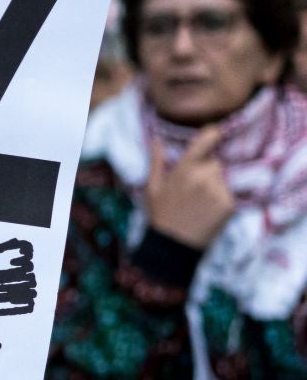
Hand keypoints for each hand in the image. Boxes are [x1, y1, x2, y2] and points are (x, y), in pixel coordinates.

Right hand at [146, 128, 236, 248]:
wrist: (173, 245)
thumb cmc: (160, 215)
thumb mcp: (152, 188)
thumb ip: (157, 161)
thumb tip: (156, 139)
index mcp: (184, 170)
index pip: (206, 141)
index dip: (212, 134)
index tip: (214, 133)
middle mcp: (203, 177)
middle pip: (214, 163)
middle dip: (207, 171)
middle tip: (193, 189)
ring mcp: (218, 191)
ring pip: (222, 179)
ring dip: (214, 186)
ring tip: (199, 203)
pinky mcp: (228, 204)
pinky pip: (228, 194)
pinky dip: (220, 200)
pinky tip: (207, 212)